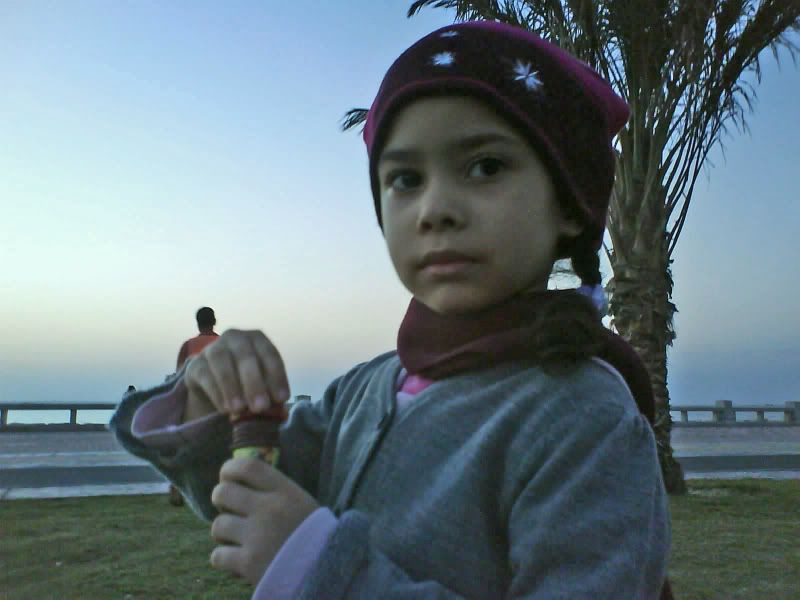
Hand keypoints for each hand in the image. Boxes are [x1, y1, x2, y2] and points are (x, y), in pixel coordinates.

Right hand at [184, 329, 289, 416]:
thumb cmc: (246, 383)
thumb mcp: (262, 385)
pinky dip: (216, 393)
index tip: (282, 398)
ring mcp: (213, 348)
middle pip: (245, 356)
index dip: (277, 376)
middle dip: (254, 383)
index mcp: (257, 339)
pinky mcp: (195, 364)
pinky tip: (225, 409)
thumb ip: (270, 393)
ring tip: (240, 409)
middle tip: (260, 407)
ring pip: (221, 362)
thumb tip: (279, 410)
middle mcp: (235, 338)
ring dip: (232, 386)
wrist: (215, 386)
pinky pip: (205, 375)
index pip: (269, 353)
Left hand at [209, 457, 319, 583]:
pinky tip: (237, 560)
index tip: (227, 478)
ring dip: (223, 533)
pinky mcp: (249, 563)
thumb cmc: (314, 535)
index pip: (247, 466)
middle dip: (221, 502)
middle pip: (223, 492)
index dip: (229, 470)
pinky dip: (224, 559)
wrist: (327, 570)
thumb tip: (242, 482)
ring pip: (218, 525)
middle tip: (230, 511)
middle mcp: (268, 508)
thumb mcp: (301, 502)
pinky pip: (218, 556)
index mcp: (284, 491)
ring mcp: (257, 536)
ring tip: (236, 539)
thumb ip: (275, 491)